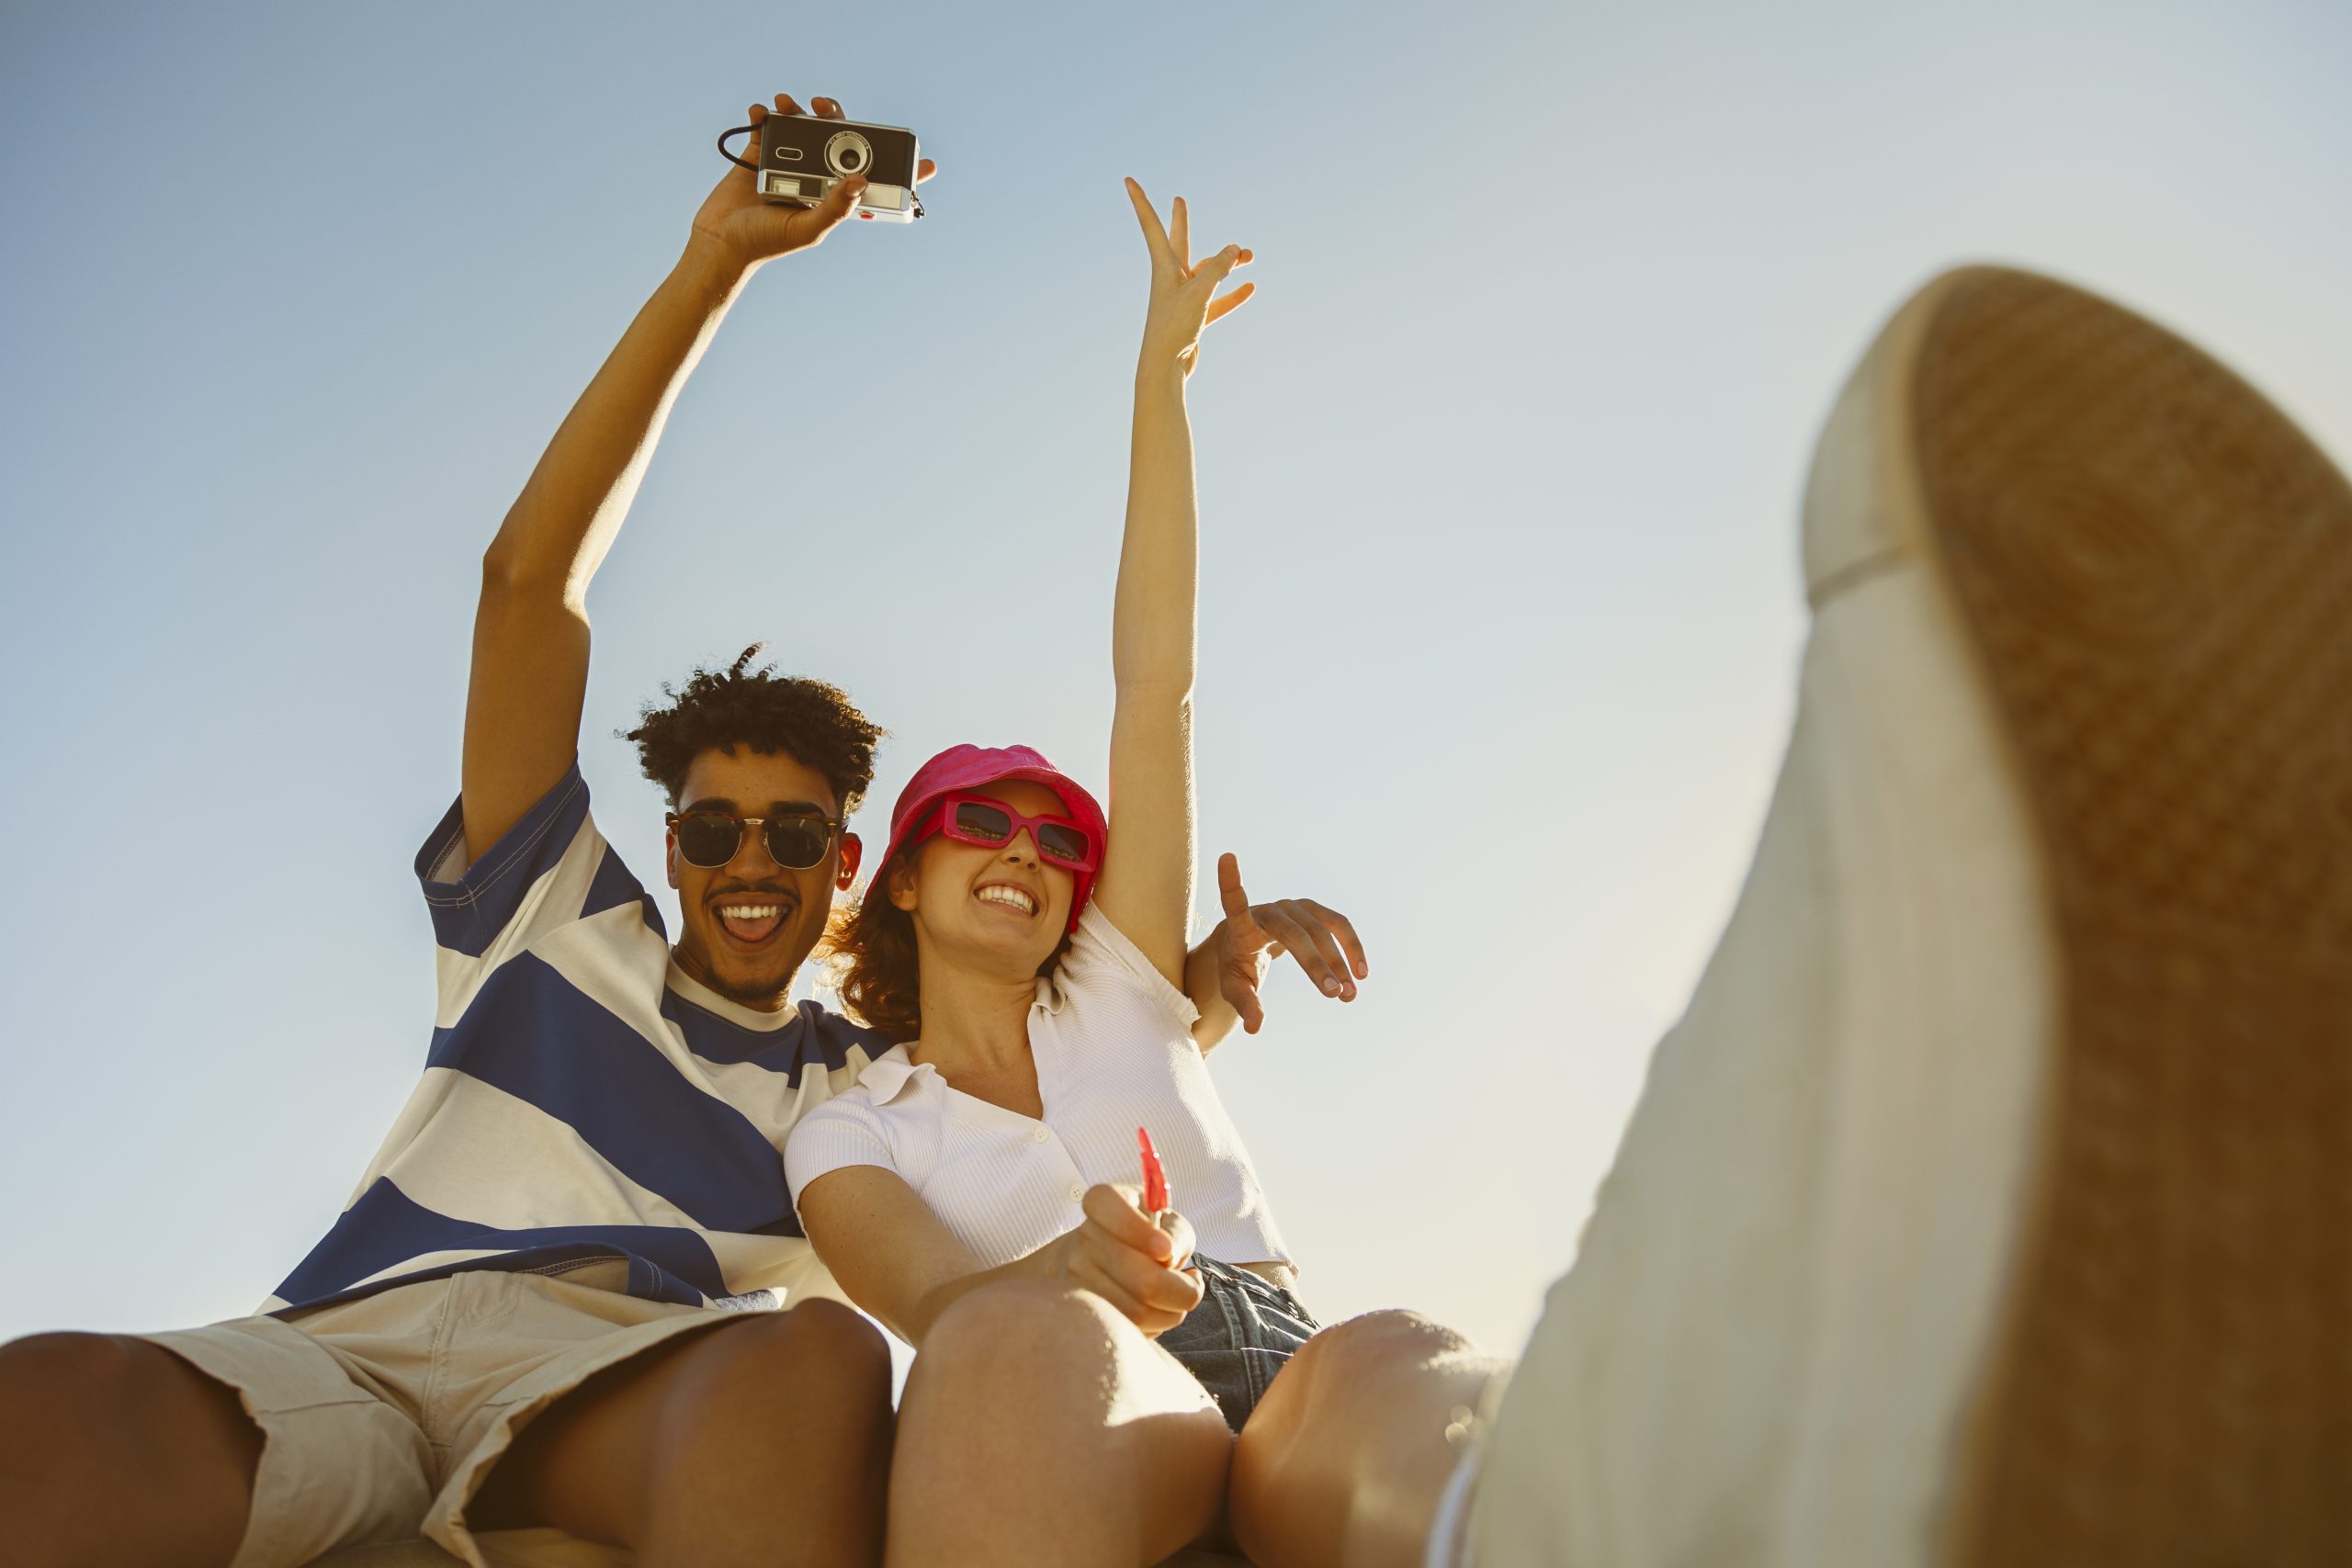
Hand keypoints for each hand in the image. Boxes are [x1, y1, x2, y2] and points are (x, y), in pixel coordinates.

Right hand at [689, 93, 939, 271]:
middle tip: (826, 108)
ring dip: (797, 108)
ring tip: (785, 103)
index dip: (900, 170)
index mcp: (834, 197)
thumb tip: (862, 178)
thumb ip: (836, 207)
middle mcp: (816, 177)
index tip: (926, 162)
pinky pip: (768, 126)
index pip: (874, 180)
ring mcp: (788, 162)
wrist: (719, 242)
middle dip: (836, 117)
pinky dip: (765, 113)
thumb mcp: (808, 230)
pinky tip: (761, 112)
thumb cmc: (765, 243)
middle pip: (837, 138)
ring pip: (803, 125)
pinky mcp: (760, 154)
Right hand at [1036, 1183, 1203, 1335]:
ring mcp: (1075, 1277)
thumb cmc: (1144, 1236)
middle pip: (1141, 1278)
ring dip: (1173, 1311)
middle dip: (1181, 1289)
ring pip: (1139, 1311)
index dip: (1138, 1230)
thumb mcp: (1167, 1221)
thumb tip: (1168, 1258)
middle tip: (1192, 1282)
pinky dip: (1156, 1325)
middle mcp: (1082, 1238)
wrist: (1099, 1259)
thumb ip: (1176, 1233)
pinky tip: (1159, 1310)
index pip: (1107, 1206)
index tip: (1166, 1250)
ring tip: (1178, 1296)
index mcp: (1102, 1202)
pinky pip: (1130, 1330)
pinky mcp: (1080, 1312)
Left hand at [1124, 179, 1253, 378]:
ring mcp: (1183, 298)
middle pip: (1178, 241)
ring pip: (1208, 273)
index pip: (1151, 226)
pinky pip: (1217, 301)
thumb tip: (1236, 249)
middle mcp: (1171, 278)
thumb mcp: (1199, 292)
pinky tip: (1250, 288)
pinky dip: (1233, 295)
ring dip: (1228, 264)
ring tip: (1251, 255)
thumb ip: (1218, 268)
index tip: (1127, 180)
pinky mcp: (1194, 318)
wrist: (1165, 368)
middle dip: (1180, 221)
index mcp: (1163, 267)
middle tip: (1178, 200)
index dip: (1141, 201)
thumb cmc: (1173, 327)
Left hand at [1214, 851, 1369, 1033]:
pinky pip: (1338, 927)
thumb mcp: (1236, 988)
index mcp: (1242, 925)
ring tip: (1349, 995)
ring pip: (1322, 931)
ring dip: (1339, 962)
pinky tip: (1360, 974)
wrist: (1253, 943)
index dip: (1230, 882)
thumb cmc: (1239, 965)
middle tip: (1333, 994)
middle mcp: (1271, 910)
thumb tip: (1256, 1027)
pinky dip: (1351, 949)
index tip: (1226, 857)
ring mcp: (1295, 907)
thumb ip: (1245, 1005)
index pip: (1234, 901)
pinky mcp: (1314, 911)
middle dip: (1316, 964)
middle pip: (1296, 933)